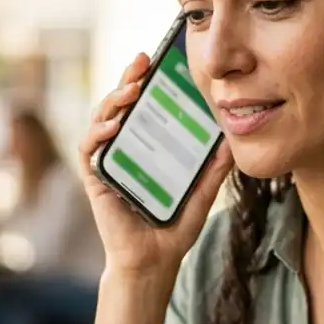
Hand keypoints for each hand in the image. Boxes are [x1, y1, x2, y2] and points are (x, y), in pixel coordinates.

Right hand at [78, 53, 233, 277]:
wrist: (152, 263)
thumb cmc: (173, 229)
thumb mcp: (202, 193)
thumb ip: (214, 169)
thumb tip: (233, 140)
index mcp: (147, 146)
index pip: (146, 106)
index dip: (150, 81)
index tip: (161, 60)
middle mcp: (124, 148)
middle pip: (122, 105)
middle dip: (130, 78)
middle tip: (143, 60)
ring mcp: (107, 161)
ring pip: (102, 119)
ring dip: (114, 99)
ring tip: (131, 87)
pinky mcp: (94, 178)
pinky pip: (90, 149)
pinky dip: (98, 133)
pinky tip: (113, 124)